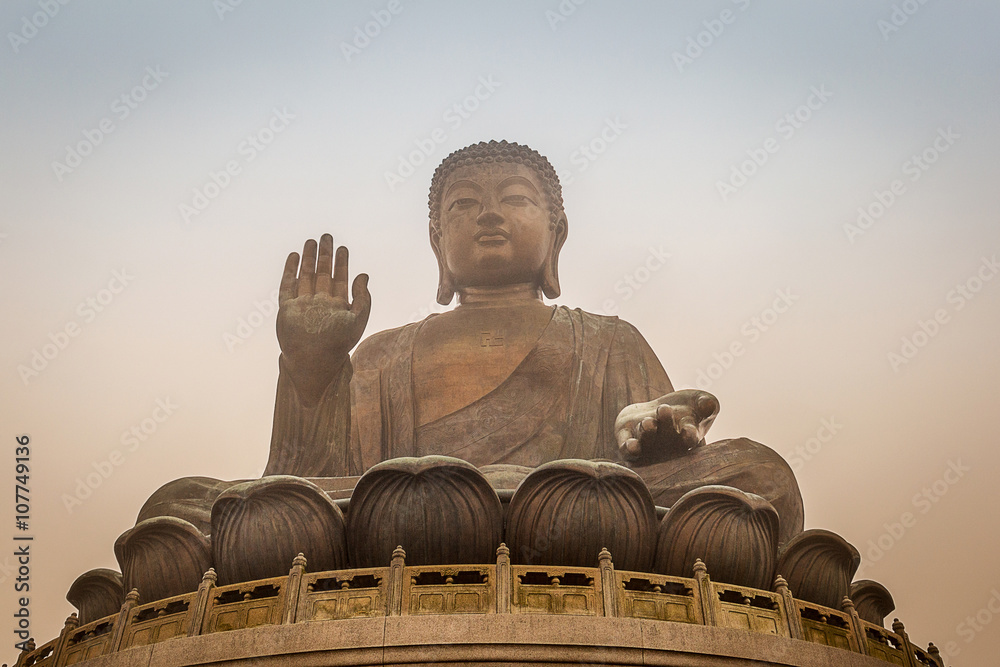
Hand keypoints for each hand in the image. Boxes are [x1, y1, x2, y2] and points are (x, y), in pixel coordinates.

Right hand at [277, 234, 370, 400]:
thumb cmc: (337, 345)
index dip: (342, 263)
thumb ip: (363, 298)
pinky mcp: (287, 308)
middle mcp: (320, 302)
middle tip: (327, 236)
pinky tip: (294, 256)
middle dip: (325, 255)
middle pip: (322, 273)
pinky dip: (290, 270)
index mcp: (337, 305)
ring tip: (311, 241)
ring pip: (306, 275)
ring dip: (308, 258)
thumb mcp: (358, 321)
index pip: (340, 279)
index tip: (342, 248)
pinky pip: (288, 285)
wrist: (313, 361)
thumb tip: (364, 274)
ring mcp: (303, 304)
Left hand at [614, 389, 719, 465]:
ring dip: (647, 433)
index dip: (689, 435)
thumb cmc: (686, 409)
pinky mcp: (627, 442)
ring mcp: (647, 445)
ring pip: (646, 441)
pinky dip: (629, 448)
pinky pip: (627, 449)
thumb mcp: (700, 401)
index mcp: (687, 436)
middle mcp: (667, 445)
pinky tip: (631, 445)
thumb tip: (708, 404)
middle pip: (666, 435)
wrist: (658, 412)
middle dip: (665, 423)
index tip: (689, 431)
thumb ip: (707, 404)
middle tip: (664, 410)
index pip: (690, 437)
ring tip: (648, 423)